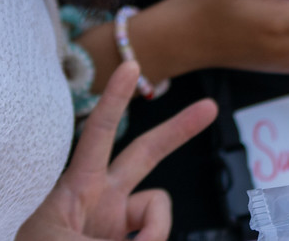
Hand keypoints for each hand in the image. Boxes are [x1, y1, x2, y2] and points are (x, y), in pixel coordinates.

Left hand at [18, 62, 216, 240]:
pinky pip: (154, 236)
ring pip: (158, 210)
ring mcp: (116, 223)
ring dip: (154, 234)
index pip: (99, 133)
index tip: (132, 65)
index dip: (115, 99)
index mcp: (78, 186)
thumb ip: (105, 239)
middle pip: (146, 154)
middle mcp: (102, 198)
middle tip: (210, 107)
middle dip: (177, 131)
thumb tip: (147, 240)